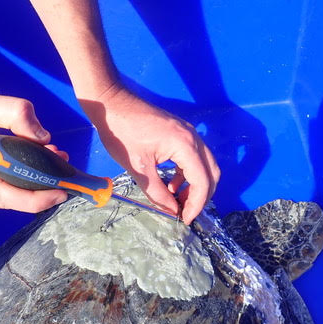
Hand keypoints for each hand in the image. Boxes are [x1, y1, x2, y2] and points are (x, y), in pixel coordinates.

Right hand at [0, 78, 67, 211]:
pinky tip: (34, 161)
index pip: (1, 195)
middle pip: (7, 198)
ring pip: (6, 196)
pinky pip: (1, 189)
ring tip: (51, 157)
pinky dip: (19, 177)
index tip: (62, 191)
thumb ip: (18, 114)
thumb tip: (44, 139)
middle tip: (61, 162)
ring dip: (31, 180)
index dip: (34, 198)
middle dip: (37, 184)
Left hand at [80, 86, 219, 223]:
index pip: (202, 181)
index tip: (185, 220)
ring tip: (178, 202)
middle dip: (201, 196)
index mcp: (185, 145)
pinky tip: (171, 186)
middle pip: (211, 173)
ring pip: (204, 165)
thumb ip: (157, 193)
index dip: (196, 204)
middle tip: (185, 213)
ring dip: (195, 185)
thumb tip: (171, 212)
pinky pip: (193, 158)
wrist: (111, 104)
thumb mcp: (138, 168)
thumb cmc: (122, 134)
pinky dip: (187, 174)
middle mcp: (193, 138)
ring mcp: (188, 133)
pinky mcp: (180, 133)